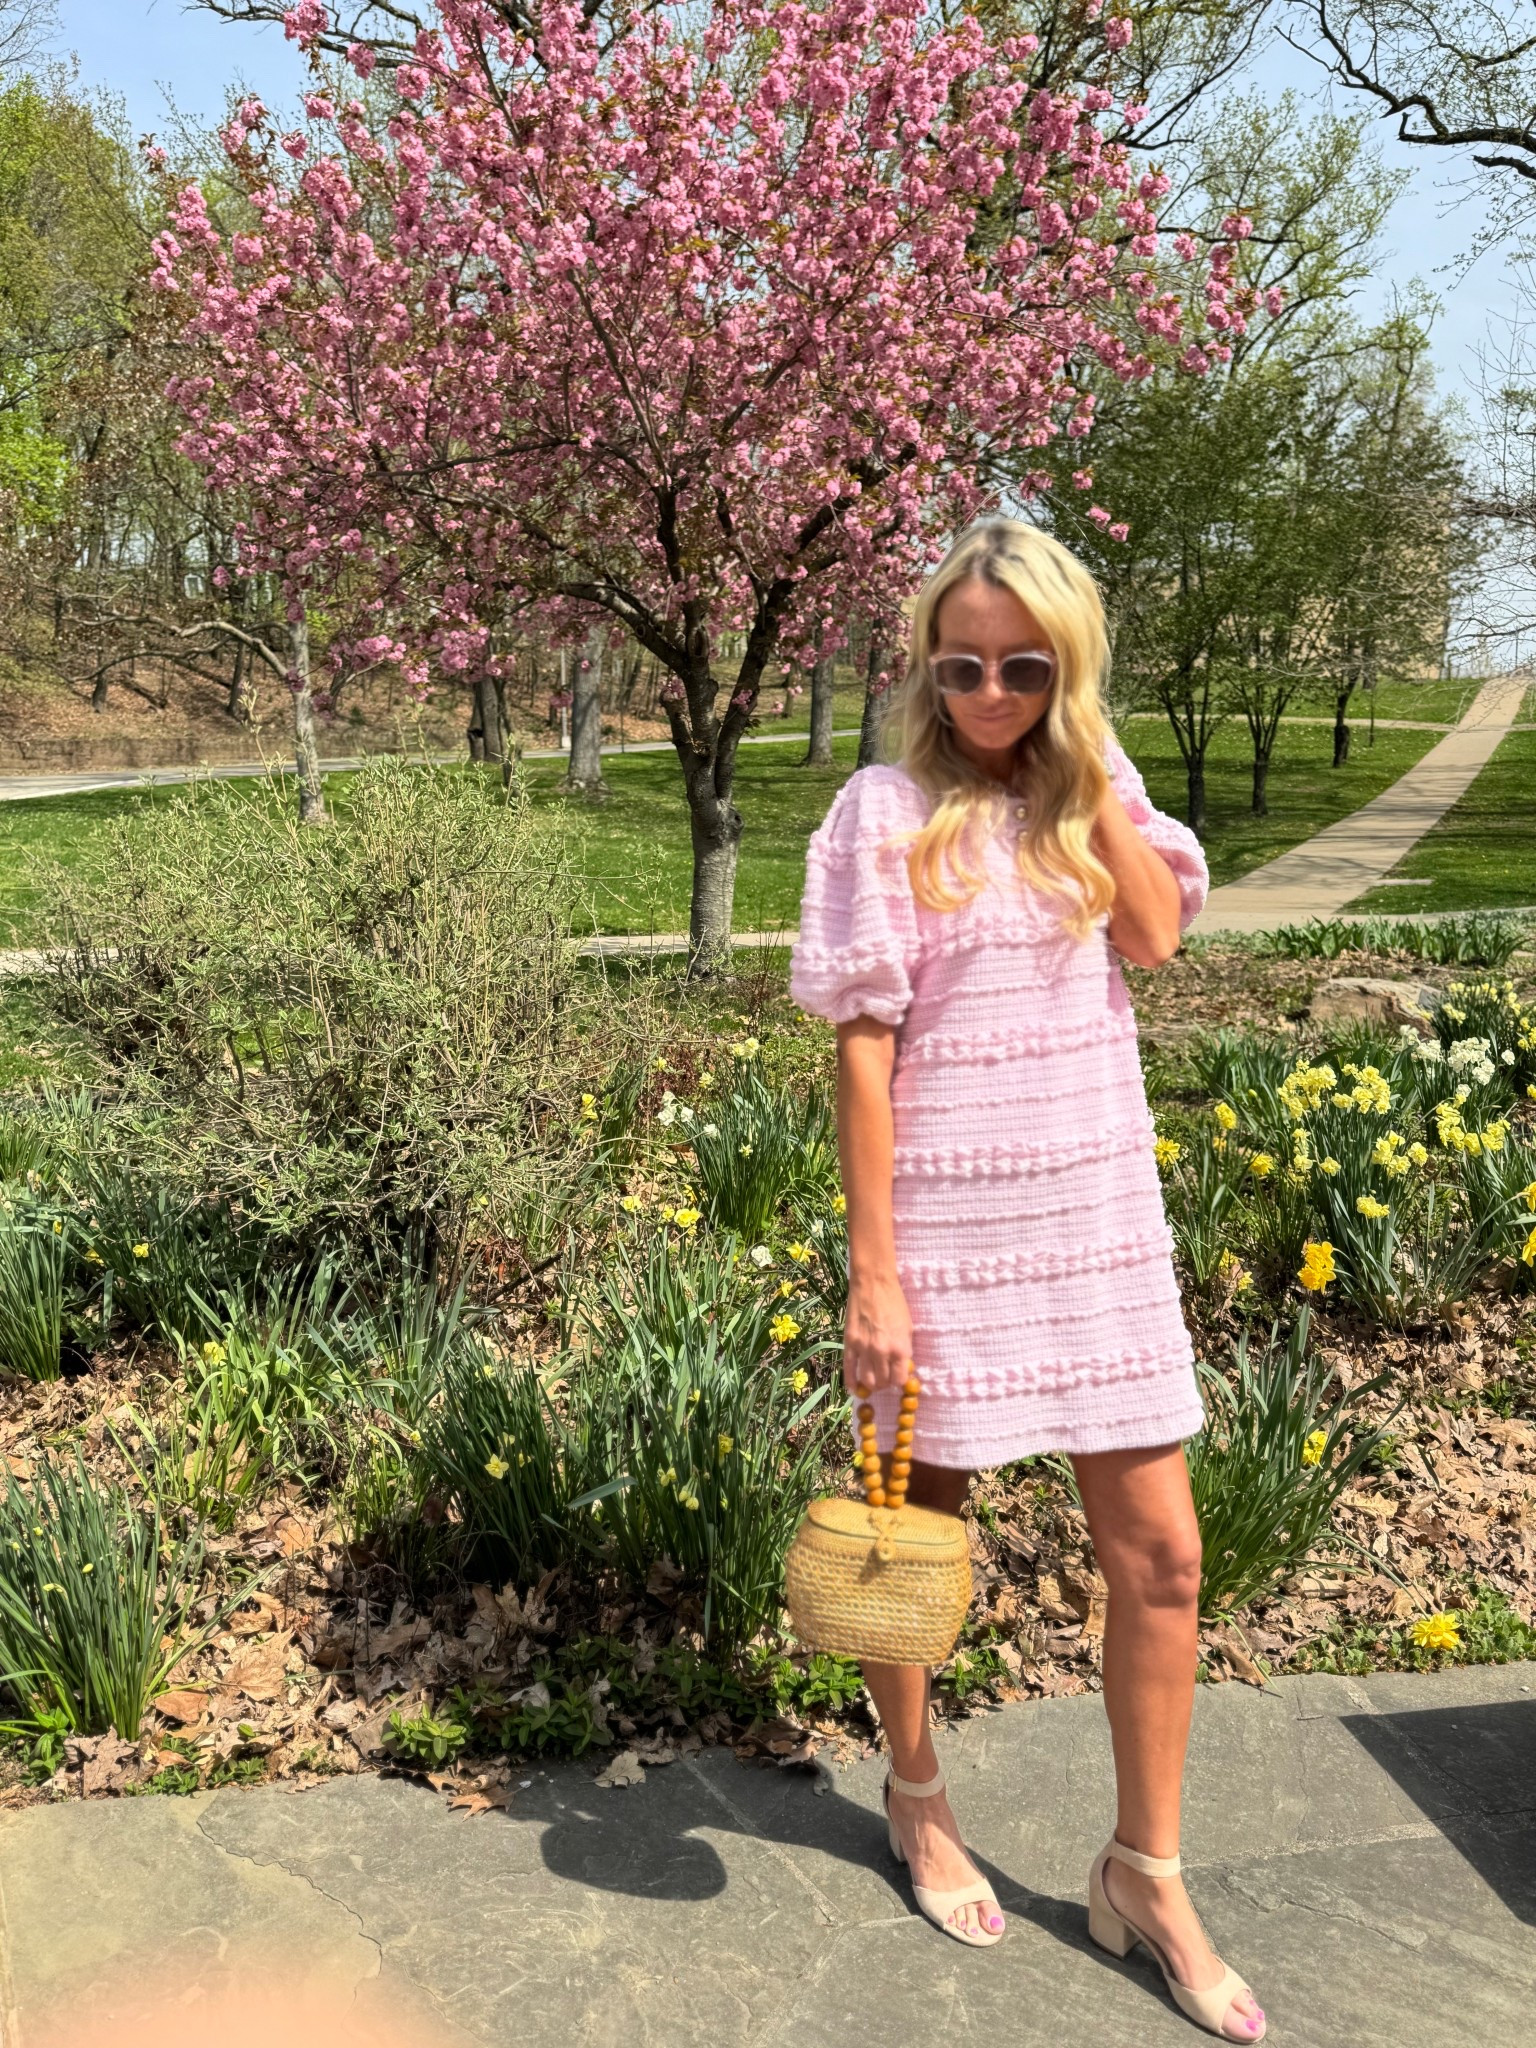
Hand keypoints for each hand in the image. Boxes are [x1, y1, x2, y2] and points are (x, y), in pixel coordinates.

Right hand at [842, 1270, 913, 1397]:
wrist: (874, 1284)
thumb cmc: (895, 1303)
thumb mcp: (908, 1328)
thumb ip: (904, 1350)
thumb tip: (902, 1368)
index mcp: (900, 1349)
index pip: (900, 1380)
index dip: (899, 1381)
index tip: (897, 1377)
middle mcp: (882, 1352)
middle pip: (883, 1382)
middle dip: (885, 1383)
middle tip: (885, 1377)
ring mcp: (863, 1349)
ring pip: (867, 1380)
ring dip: (871, 1384)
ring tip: (872, 1379)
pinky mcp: (849, 1343)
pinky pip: (848, 1369)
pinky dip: (851, 1382)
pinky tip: (854, 1387)